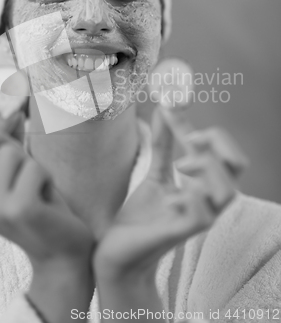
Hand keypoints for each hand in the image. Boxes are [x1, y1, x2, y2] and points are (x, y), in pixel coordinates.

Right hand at [0, 111, 94, 321]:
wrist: (63, 254)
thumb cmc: (43, 211)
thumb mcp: (18, 177)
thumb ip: (8, 147)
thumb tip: (9, 112)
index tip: (15, 116)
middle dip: (13, 144)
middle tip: (30, 165)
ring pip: (15, 154)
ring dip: (35, 167)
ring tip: (41, 191)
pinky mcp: (20, 208)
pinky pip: (36, 168)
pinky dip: (47, 179)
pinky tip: (49, 201)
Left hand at [94, 106, 246, 280]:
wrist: (118, 250)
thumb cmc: (141, 215)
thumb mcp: (155, 172)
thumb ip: (163, 144)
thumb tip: (165, 108)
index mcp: (203, 184)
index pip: (222, 151)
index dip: (206, 127)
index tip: (174, 105)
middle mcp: (206, 200)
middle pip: (236, 166)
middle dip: (219, 143)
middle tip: (190, 137)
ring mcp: (197, 218)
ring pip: (227, 191)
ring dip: (207, 168)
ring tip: (180, 165)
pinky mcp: (181, 233)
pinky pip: (202, 215)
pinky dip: (190, 198)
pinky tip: (170, 197)